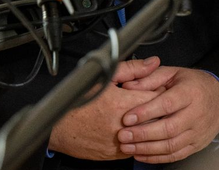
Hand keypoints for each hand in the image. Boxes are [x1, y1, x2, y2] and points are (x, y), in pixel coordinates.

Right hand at [48, 56, 162, 159]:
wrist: (58, 128)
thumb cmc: (77, 103)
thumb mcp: (102, 79)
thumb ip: (131, 69)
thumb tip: (152, 63)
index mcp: (120, 104)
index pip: (158, 97)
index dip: (160, 90)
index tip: (155, 87)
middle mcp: (123, 125)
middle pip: (158, 116)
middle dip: (159, 108)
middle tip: (150, 101)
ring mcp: (122, 142)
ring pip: (151, 134)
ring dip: (150, 124)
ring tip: (141, 114)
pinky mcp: (119, 155)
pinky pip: (140, 146)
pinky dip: (140, 137)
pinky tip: (132, 128)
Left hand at [117, 66, 218, 163]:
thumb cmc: (192, 84)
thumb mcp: (173, 73)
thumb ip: (150, 78)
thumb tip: (127, 87)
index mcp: (190, 92)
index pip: (167, 104)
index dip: (146, 112)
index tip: (127, 118)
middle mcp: (196, 114)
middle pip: (169, 128)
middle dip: (143, 134)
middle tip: (122, 136)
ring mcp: (197, 132)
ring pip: (171, 145)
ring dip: (147, 149)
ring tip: (127, 147)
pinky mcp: (196, 145)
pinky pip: (176, 155)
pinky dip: (157, 158)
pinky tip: (141, 155)